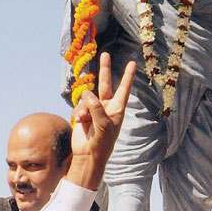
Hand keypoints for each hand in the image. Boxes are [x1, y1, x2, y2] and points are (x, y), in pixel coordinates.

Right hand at [67, 53, 135, 191]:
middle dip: (105, 70)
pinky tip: (80, 122)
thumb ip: (96, 106)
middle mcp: (106, 107)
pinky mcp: (82, 114)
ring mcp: (94, 110)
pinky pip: (79, 106)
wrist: (88, 155)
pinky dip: (79, 113)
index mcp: (117, 109)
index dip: (127, 76)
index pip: (123, 89)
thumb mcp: (103, 124)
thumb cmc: (101, 142)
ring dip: (85, 107)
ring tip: (85, 119)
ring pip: (87, 97)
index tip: (132, 63)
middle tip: (105, 54)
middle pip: (105, 84)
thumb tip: (86, 94)